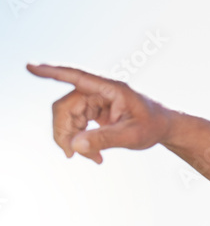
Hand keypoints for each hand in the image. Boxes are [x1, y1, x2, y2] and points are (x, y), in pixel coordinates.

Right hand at [27, 64, 172, 163]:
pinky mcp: (92, 110)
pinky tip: (95, 156)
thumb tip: (74, 145)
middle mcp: (99, 91)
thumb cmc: (153, 126)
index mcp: (111, 88)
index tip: (30, 67)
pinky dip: (80, 141)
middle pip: (65, 107)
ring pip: (67, 118)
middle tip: (72, 155)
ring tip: (94, 158)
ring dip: (73, 140)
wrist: (163, 127)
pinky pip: (75, 124)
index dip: (52, 72)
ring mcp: (94, 100)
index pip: (77, 77)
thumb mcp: (133, 136)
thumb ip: (105, 140)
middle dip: (64, 132)